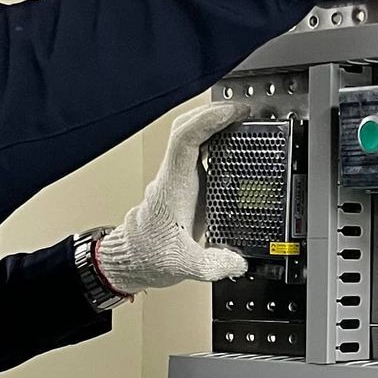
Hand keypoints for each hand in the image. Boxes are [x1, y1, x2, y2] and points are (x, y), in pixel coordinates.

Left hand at [94, 99, 249, 294]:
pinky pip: (200, 152)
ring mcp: (180, 178)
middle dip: (213, 113)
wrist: (135, 259)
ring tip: (242, 122)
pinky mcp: (188, 185)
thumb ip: (211, 264)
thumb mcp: (183, 265)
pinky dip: (216, 142)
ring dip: (214, 124)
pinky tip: (233, 146)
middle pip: (186, 128)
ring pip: (192, 136)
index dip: (209, 120)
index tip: (233, 114)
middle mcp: (175, 176)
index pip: (185, 139)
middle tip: (242, 112)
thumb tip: (237, 262)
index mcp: (173, 186)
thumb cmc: (150, 255)